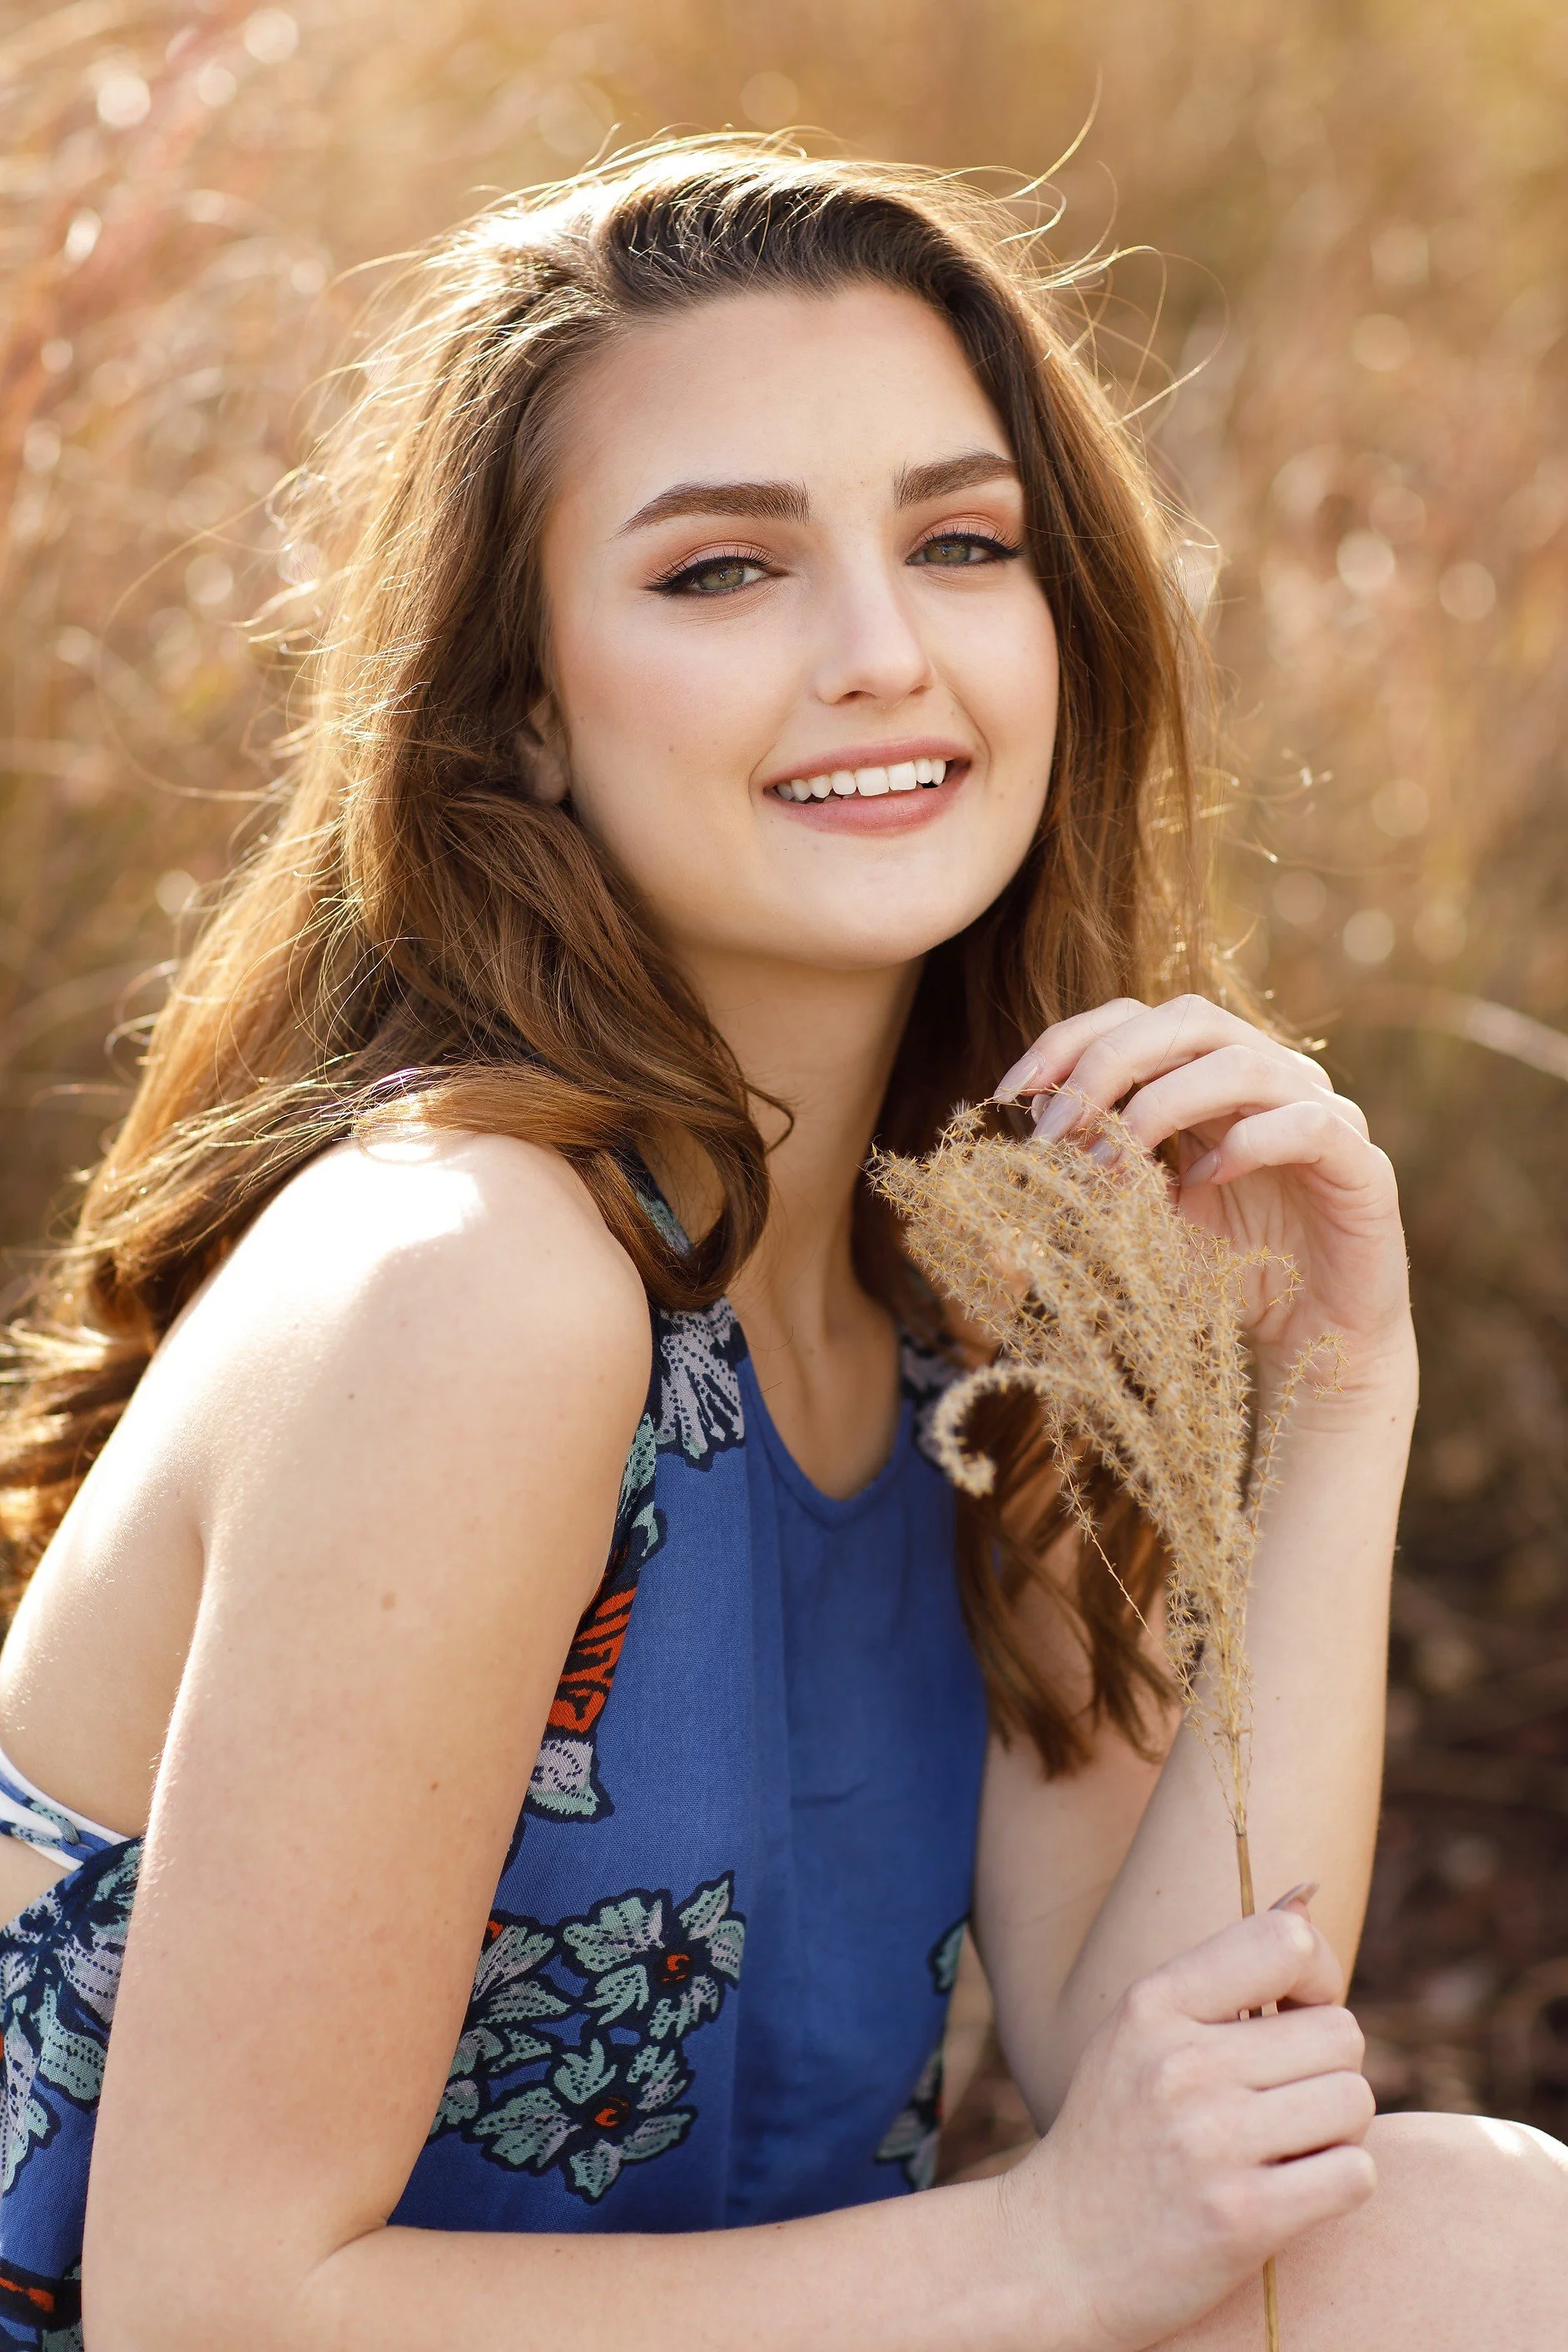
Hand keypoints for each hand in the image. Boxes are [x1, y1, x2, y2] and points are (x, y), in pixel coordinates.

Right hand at [993, 1906, 1375, 2351]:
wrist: (1056, 2254)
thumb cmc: (1114, 2132)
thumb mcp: (1142, 2031)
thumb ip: (1225, 1971)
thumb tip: (1311, 1893)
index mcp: (1154, 2004)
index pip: (1288, 1943)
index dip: (1319, 1979)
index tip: (1295, 2017)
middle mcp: (1181, 2063)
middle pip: (1340, 2032)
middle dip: (1328, 2068)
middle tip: (1283, 2101)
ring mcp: (1211, 2141)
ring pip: (1354, 2100)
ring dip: (1337, 2130)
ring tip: (1284, 2147)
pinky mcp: (1243, 2218)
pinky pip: (1356, 2173)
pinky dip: (1340, 2182)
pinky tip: (1293, 2191)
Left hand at [996, 996, 1413, 1387]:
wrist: (1314, 1341)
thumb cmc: (1225, 1275)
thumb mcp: (1136, 1233)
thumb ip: (1083, 1201)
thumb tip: (1008, 1190)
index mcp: (1209, 1075)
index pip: (1136, 1018)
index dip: (1069, 1042)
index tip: (1008, 1095)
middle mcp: (1268, 1075)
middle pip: (1186, 1019)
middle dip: (1105, 1067)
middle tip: (1052, 1135)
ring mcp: (1321, 1112)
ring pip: (1242, 1061)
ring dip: (1159, 1108)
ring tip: (1111, 1169)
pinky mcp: (1361, 1163)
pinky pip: (1306, 1124)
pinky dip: (1245, 1146)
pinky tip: (1203, 1186)